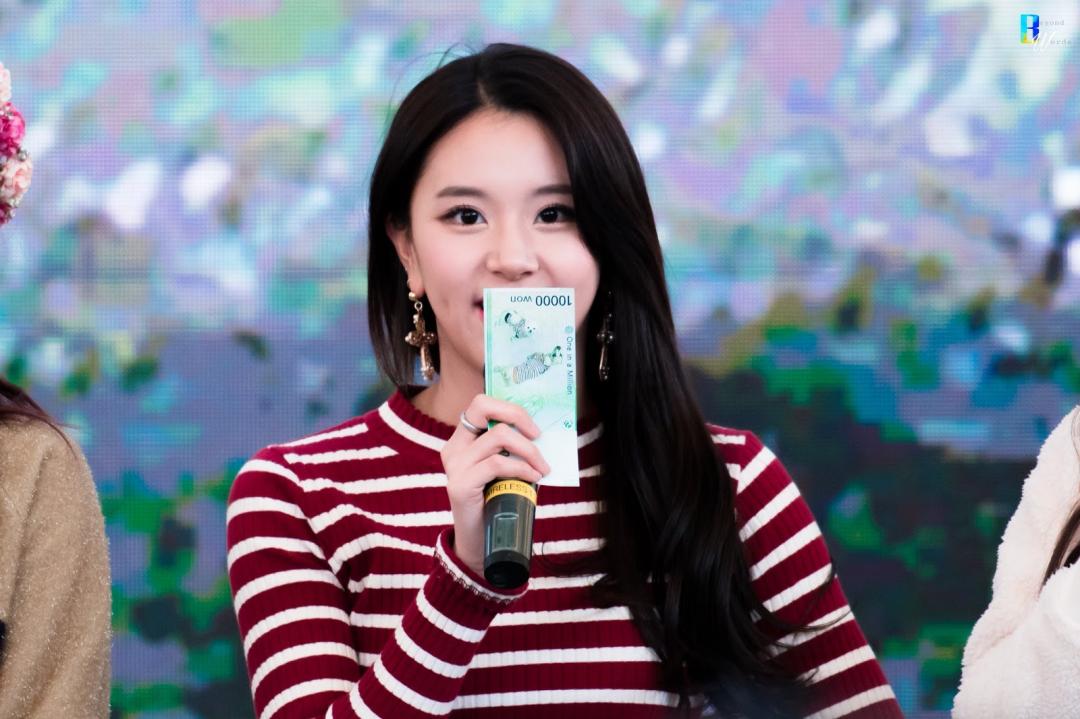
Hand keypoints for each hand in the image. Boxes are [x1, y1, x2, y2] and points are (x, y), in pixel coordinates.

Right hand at [440, 395, 550, 575]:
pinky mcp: (460, 484)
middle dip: (517, 416)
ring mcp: (455, 465)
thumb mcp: (503, 469)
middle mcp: (454, 448)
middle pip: (482, 407)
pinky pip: (496, 464)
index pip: (480, 404)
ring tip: (542, 468)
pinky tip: (534, 478)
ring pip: (498, 437)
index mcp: (462, 439)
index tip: (532, 426)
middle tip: (538, 435)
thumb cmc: (496, 501)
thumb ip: (512, 449)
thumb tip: (542, 434)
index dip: (508, 407)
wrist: (480, 541)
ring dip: (529, 451)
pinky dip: (521, 468)